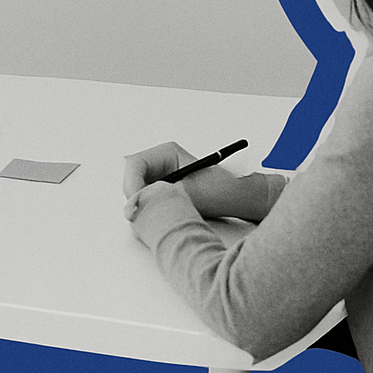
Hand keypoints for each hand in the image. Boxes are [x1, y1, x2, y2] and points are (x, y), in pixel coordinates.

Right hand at [123, 141, 264, 221]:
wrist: (240, 199)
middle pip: (132, 178)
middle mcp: (161, 164)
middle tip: (141, 216)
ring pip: (137, 193)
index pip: (135, 164)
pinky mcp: (164, 193)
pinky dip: (150, 212)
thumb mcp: (189, 192)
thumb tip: (134, 203)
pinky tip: (163, 219)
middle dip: (135, 197)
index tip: (136, 204)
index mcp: (166, 153)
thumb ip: (159, 195)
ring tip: (158, 217)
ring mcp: (161, 178)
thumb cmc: (222, 189)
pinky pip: (146, 202)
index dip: (132, 185)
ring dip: (142, 206)